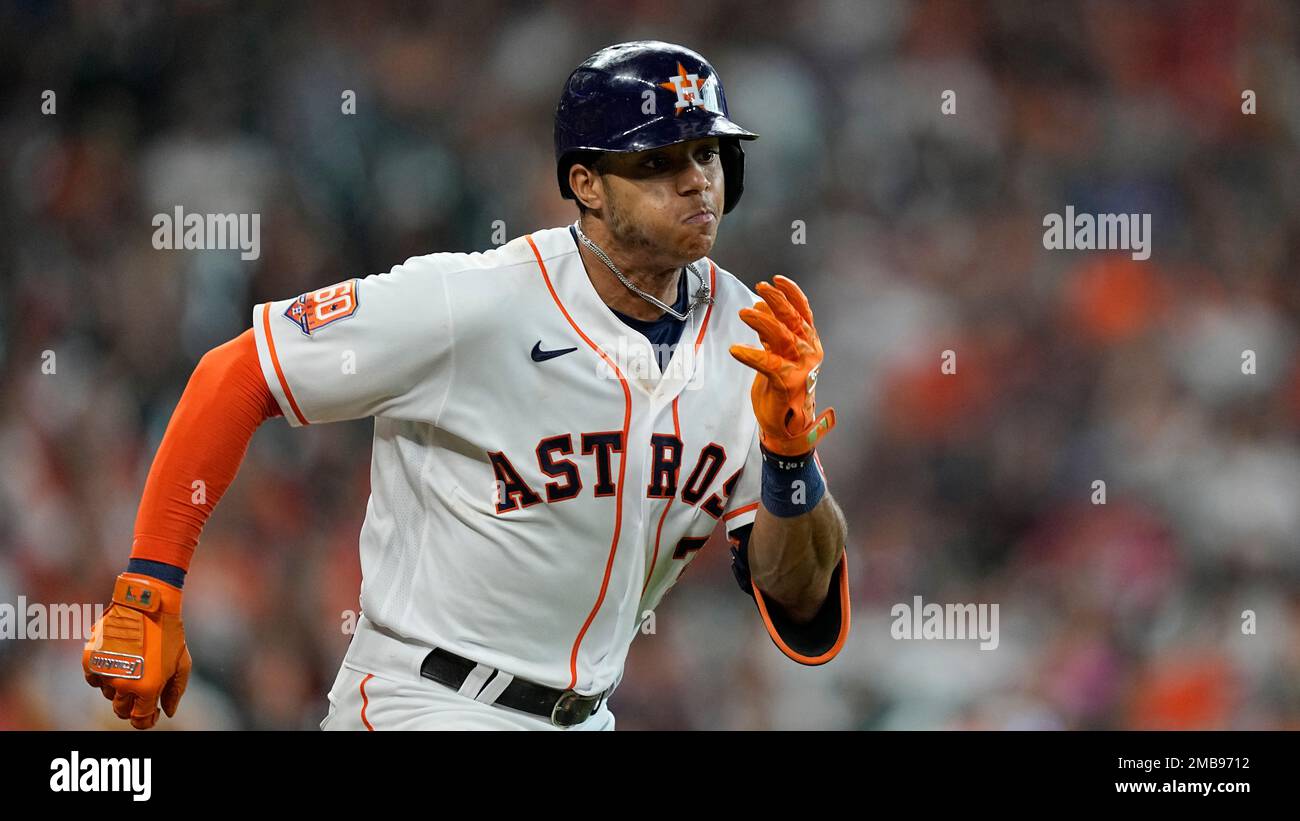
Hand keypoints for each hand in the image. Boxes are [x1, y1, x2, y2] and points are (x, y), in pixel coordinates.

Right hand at [83, 572, 191, 729]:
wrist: (147, 603)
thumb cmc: (169, 633)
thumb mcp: (182, 663)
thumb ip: (175, 691)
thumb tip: (166, 712)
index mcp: (147, 688)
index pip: (139, 720)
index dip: (146, 720)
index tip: (151, 712)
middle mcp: (123, 685)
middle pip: (121, 710)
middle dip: (132, 705)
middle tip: (141, 691)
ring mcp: (105, 672)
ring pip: (108, 694)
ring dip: (118, 688)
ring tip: (133, 667)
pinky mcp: (90, 659)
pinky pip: (92, 680)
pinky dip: (102, 677)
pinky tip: (115, 664)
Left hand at [729, 275, 835, 455]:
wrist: (787, 423)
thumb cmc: (781, 387)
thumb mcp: (778, 353)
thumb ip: (771, 331)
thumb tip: (761, 304)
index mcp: (810, 342)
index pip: (803, 311)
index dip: (791, 293)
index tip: (775, 280)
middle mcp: (809, 352)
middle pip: (793, 320)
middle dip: (776, 301)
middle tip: (759, 288)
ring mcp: (801, 368)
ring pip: (782, 337)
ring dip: (762, 322)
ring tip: (743, 313)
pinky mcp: (787, 383)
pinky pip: (768, 364)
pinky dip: (751, 355)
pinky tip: (736, 349)